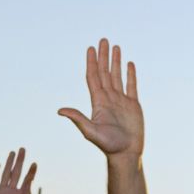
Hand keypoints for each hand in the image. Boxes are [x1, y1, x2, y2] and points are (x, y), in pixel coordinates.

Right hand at [0, 148, 36, 193]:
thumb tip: (29, 182)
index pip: (26, 179)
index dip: (31, 171)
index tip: (34, 163)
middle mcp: (11, 190)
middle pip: (16, 172)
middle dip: (20, 160)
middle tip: (23, 149)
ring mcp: (1, 190)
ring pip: (6, 173)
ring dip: (9, 162)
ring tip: (13, 152)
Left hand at [58, 40, 142, 157]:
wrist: (125, 154)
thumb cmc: (107, 145)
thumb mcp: (90, 131)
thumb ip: (77, 119)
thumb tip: (60, 111)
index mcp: (98, 102)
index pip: (93, 77)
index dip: (91, 62)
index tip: (90, 48)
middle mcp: (108, 98)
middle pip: (104, 72)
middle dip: (103, 56)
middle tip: (103, 40)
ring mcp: (121, 101)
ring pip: (117, 76)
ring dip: (116, 61)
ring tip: (115, 47)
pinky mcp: (133, 105)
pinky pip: (131, 86)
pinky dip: (130, 74)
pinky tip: (129, 64)